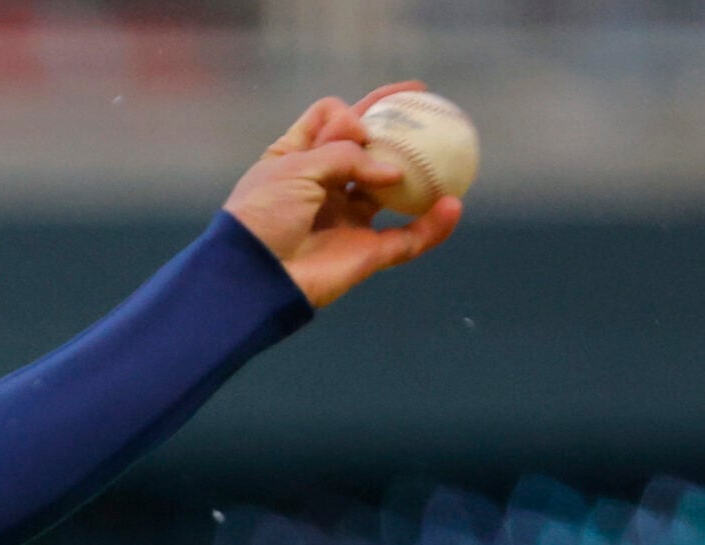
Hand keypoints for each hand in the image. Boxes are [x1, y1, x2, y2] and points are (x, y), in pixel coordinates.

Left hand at [224, 83, 460, 309]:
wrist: (251, 276)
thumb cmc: (261, 215)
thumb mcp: (295, 167)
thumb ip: (344, 155)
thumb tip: (389, 168)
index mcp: (297, 159)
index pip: (330, 118)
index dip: (350, 112)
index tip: (360, 123)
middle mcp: (324, 186)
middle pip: (366, 149)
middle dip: (392, 129)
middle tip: (427, 108)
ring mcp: (345, 221)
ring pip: (391, 193)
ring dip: (418, 175)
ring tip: (447, 154)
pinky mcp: (364, 255)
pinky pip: (407, 240)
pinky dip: (432, 227)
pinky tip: (453, 207)